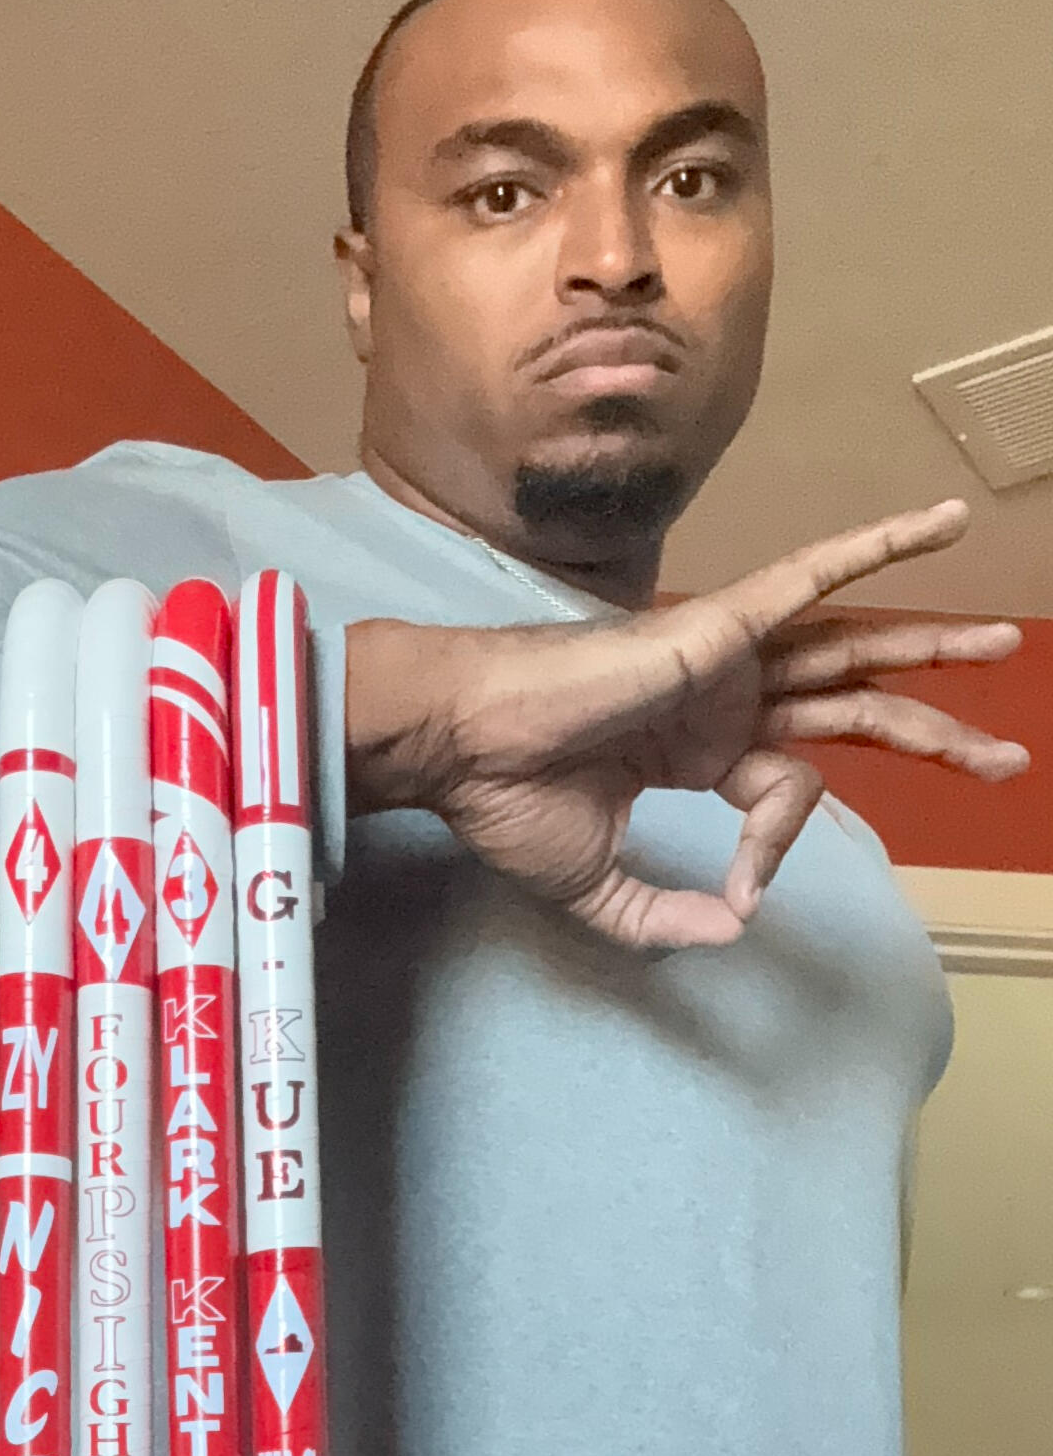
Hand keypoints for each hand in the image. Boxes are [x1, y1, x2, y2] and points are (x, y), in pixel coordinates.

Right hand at [344, 499, 1029, 948]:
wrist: (457, 748)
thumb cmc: (505, 803)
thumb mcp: (596, 887)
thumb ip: (663, 917)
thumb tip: (734, 928)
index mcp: (699, 748)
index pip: (783, 789)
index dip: (776, 850)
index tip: (746, 896)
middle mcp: (724, 695)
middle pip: (848, 704)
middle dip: (930, 729)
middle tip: (1000, 759)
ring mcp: (726, 656)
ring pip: (850, 646)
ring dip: (930, 647)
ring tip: (1005, 648)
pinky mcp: (717, 626)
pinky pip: (811, 578)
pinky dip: (874, 549)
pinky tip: (939, 527)